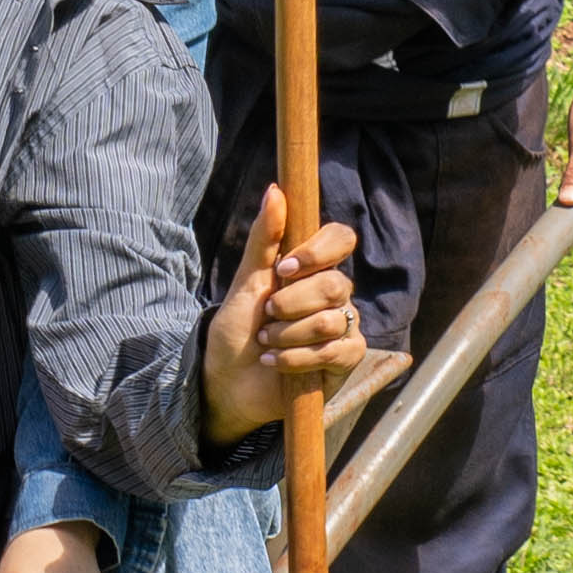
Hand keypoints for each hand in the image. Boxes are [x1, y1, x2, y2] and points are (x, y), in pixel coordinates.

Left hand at [202, 185, 366, 446]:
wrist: (227, 382)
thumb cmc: (236, 330)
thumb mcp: (244, 283)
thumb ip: (264, 238)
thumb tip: (275, 190)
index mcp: (311, 268)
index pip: (341, 238)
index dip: (319, 251)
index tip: (285, 268)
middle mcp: (333, 293)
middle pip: (336, 284)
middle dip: (291, 303)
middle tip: (266, 315)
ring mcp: (343, 326)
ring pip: (332, 321)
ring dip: (288, 335)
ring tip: (265, 343)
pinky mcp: (344, 360)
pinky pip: (337, 352)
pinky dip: (298, 358)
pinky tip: (275, 363)